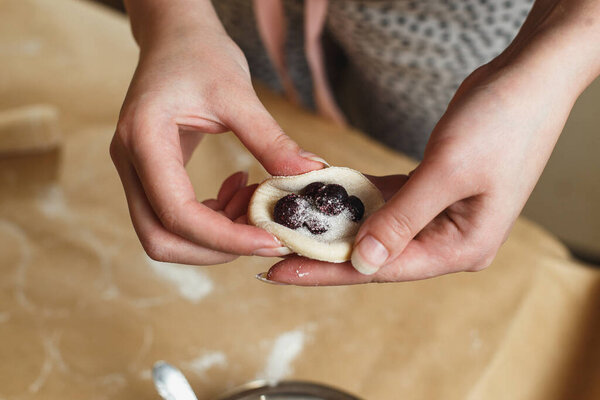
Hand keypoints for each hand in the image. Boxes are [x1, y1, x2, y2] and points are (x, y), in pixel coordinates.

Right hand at [110, 19, 324, 264]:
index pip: (176, 212)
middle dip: (215, 248)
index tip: (270, 240)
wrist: (174, 37)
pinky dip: (212, 218)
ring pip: (166, 234)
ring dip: (215, 235)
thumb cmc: (200, 53)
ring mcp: (136, 171)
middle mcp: (130, 162)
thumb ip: (270, 139)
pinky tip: (240, 189)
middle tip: (262, 233)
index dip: (224, 237)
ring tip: (254, 202)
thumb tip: (310, 175)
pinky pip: (175, 216)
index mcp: (144, 139)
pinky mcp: (150, 174)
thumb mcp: (238, 93)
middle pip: (161, 238)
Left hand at [263, 61, 576, 284]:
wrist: (528, 79)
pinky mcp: (430, 190)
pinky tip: (322, 192)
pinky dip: (354, 196)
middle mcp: (449, 238)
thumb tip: (361, 260)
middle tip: (273, 249)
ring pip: (375, 226)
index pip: (381, 268)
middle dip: (324, 249)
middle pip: (374, 252)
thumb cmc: (502, 125)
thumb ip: (401, 219)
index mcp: (461, 247)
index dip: (326, 269)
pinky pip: (383, 199)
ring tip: (289, 221)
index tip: (280, 269)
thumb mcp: (448, 174)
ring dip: (335, 220)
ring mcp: (439, 215)